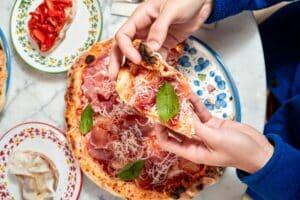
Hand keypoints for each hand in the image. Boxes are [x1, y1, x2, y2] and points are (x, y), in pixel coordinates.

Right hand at [109, 0, 212, 78]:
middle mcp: (143, 29)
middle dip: (118, 62)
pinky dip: (154, 67)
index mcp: (140, 17)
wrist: (202, 2)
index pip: (124, 35)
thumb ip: (160, 29)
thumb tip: (151, 48)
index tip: (137, 60)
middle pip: (125, 47)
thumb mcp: (171, 10)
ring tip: (131, 82)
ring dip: (135, 67)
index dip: (126, 49)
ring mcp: (153, 38)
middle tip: (114, 77)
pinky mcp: (165, 44)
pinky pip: (156, 58)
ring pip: (139, 54)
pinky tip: (152, 76)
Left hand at [155, 94, 273, 172]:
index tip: (156, 117)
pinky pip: (199, 112)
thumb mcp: (215, 140)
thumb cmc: (237, 151)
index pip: (168, 143)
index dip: (160, 131)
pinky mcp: (212, 123)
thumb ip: (198, 127)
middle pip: (175, 128)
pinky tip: (188, 93)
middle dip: (168, 116)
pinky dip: (194, 104)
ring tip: (173, 93)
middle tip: (161, 101)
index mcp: (192, 151)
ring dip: (181, 107)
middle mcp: (194, 141)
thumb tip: (182, 115)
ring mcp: (203, 131)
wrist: (258, 150)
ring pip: (187, 118)